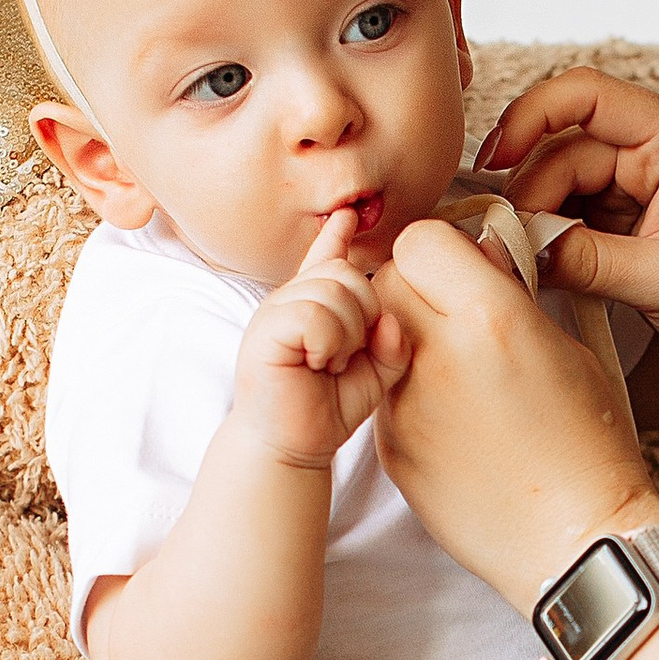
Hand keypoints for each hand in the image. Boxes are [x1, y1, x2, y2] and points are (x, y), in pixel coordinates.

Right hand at [229, 208, 399, 468]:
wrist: (292, 445)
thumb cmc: (327, 408)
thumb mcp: (375, 373)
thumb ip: (391, 344)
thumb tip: (389, 318)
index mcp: (314, 305)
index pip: (328, 258)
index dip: (338, 234)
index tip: (347, 214)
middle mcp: (292, 300)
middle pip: (346, 273)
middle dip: (362, 313)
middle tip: (347, 352)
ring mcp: (276, 312)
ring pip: (333, 291)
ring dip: (345, 333)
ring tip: (330, 362)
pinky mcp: (266, 331)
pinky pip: (313, 315)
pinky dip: (327, 341)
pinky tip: (317, 363)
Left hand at [371, 216, 658, 609]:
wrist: (575, 539)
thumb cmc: (589, 448)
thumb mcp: (567, 349)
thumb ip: (511, 297)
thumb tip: (480, 261)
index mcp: (490, 320)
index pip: (421, 239)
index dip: (442, 249)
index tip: (462, 267)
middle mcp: (436, 356)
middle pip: (386, 280)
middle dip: (415, 286)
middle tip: (452, 312)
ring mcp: (404, 406)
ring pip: (373, 336)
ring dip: (402, 336)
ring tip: (454, 367)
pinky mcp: (390, 448)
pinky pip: (380, 391)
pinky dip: (405, 389)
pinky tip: (452, 415)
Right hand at [477, 72, 658, 364]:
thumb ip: (589, 261)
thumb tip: (519, 248)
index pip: (587, 95)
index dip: (530, 118)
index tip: (495, 162)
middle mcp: (655, 147)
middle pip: (561, 148)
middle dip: (528, 194)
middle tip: (506, 247)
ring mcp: (638, 180)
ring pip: (559, 182)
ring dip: (535, 219)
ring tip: (522, 263)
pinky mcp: (627, 216)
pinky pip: (570, 213)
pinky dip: (549, 236)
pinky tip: (539, 266)